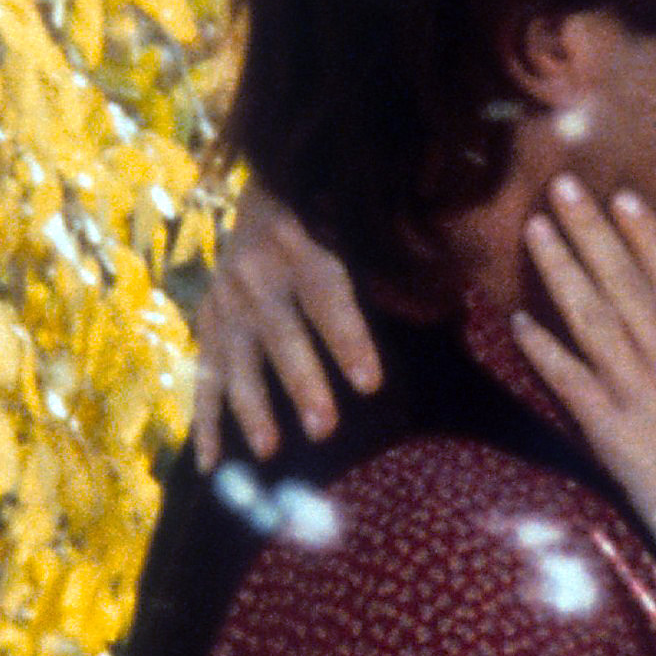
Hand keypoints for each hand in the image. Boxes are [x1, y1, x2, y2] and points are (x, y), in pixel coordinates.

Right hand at [188, 189, 380, 465]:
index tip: (371, 384)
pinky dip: (204, 420)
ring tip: (270, 450)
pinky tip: (210, 463)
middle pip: (279, 331)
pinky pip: (204, 376)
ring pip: (237, 359)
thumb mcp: (358, 227)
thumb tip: (451, 305)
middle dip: (301, 381)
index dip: (347, 338)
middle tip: (325, 429)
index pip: (326, 293)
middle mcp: (256, 271)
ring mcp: (225, 300)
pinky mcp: (206, 324)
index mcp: (301, 243)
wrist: (262, 193)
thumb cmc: (333, 221)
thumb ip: (394, 262)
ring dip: (252, 407)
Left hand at [508, 179, 655, 627]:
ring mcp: (646, 398)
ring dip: (564, 272)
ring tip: (536, 231)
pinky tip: (518, 323)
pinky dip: (546, 351)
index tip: (623, 196)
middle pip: (628, 287)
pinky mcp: (618, 436)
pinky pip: (575, 384)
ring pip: (598, 321)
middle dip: (593, 233)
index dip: (646, 238)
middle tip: (563, 186)